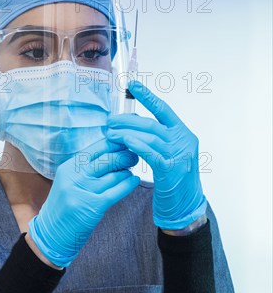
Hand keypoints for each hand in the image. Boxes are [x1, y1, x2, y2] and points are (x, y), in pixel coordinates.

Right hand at [27, 138, 139, 267]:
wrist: (52, 234)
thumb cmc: (64, 206)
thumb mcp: (68, 182)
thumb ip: (85, 168)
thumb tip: (110, 152)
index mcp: (68, 167)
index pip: (95, 149)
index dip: (113, 143)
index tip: (125, 141)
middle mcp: (74, 177)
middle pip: (106, 159)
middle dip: (124, 154)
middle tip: (134, 153)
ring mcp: (83, 191)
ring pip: (114, 175)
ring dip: (127, 170)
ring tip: (132, 168)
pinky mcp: (92, 206)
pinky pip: (116, 191)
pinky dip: (128, 184)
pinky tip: (134, 180)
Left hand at [105, 80, 206, 230]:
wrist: (185, 207)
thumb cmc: (172, 180)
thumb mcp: (167, 155)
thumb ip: (154, 140)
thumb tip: (130, 126)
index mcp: (183, 134)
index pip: (163, 110)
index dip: (147, 96)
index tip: (131, 85)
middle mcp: (184, 141)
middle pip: (152, 123)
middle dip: (127, 120)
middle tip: (109, 121)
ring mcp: (180, 156)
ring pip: (150, 136)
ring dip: (126, 132)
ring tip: (109, 133)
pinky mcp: (171, 170)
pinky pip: (152, 153)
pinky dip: (137, 145)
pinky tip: (124, 142)